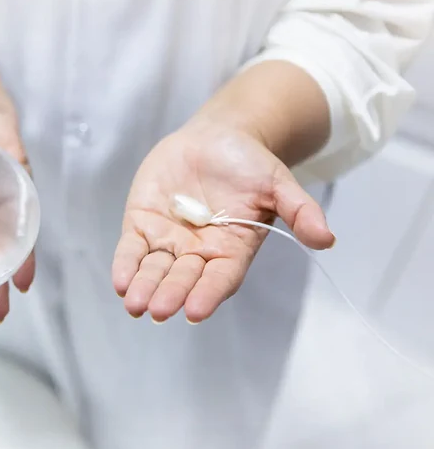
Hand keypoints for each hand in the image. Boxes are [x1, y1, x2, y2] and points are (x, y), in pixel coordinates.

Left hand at [112, 118, 334, 323]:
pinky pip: (131, 249)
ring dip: (144, 287)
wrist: (215, 137)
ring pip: (154, 269)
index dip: (208, 294)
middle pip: (183, 278)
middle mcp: (197, 251)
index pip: (219, 278)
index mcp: (231, 249)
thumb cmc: (249, 163)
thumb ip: (299, 209)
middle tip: (158, 310)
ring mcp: (168, 240)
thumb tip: (327, 239)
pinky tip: (120, 282)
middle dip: (170, 293)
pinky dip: (125, 265)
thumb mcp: (278, 182)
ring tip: (134, 304)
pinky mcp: (142, 224)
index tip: (195, 311)